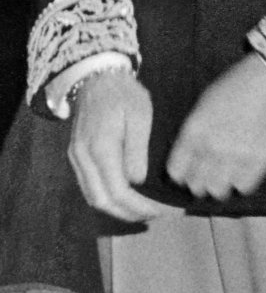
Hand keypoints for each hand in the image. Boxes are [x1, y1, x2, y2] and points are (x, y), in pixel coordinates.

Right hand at [69, 71, 170, 222]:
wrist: (96, 77)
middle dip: (130, 213)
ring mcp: (76, 158)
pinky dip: (108, 198)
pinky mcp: (77, 157)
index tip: (162, 210)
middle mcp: (83, 158)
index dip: (140, 206)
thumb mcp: (140, 115)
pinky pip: (89, 187)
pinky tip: (127, 198)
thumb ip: (137, 149)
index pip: (117, 192)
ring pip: (93, 198)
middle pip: (102, 201)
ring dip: (118, 210)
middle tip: (157, 214)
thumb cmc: (123, 94)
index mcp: (100, 148)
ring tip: (145, 210)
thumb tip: (137, 180)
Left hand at [166, 53, 265, 200]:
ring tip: (228, 174)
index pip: (176, 171)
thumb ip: (195, 132)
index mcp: (194, 130)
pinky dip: (243, 182)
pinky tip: (246, 170)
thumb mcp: (206, 103)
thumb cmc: (238, 83)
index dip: (182, 174)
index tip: (190, 172)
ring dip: (221, 184)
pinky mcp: (261, 159)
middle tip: (210, 174)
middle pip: (196, 185)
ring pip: (218, 190)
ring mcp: (237, 154)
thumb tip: (190, 157)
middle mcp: (211, 146)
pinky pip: (244, 187)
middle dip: (201, 181)